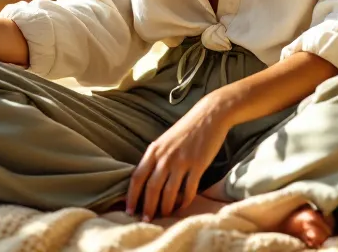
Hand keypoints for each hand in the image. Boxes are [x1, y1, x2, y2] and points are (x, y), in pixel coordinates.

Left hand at [126, 98, 230, 221]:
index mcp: (153, 150)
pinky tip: (182, 207)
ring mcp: (181, 161)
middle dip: (147, 208)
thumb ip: (155, 158)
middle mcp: (165, 157)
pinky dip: (184, 201)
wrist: (208, 116)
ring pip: (169, 192)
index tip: (129, 211)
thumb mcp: (164, 141)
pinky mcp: (198, 165)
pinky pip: (189, 189)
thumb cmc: (186, 129)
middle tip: (146, 221)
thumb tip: (146, 181)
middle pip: (151, 188)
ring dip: (165, 207)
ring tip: (164, 216)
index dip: (131, 196)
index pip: (137, 177)